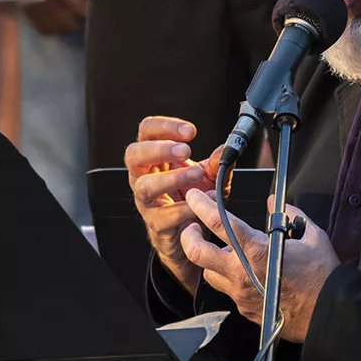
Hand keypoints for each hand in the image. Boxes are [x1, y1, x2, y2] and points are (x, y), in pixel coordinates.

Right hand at [126, 116, 222, 294]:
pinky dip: (186, 208)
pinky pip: (165, 215)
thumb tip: (226, 149)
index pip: (147, 131)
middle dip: (159, 149)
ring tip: (196, 174)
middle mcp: (143, 176)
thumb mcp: (210, 176)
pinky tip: (202, 203)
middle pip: (134, 155)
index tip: (190, 131)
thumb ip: (217, 162)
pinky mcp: (156, 224)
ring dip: (172, 178)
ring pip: (145, 186)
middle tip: (185, 150)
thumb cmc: (194, 197)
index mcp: (154, 157)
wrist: (192, 234)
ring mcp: (146, 201)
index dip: (165, 127)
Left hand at [180, 188, 339, 341]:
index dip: (201, 206)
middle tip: (192, 227)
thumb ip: (292, 215)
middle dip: (189, 236)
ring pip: (209, 274)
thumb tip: (276, 203)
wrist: (328, 313)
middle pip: (197, 253)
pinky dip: (230, 279)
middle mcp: (241, 273)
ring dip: (211, 261)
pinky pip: (228, 291)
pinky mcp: (245, 309)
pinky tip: (244, 273)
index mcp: (255, 250)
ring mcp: (241, 294)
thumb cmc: (322, 276)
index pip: (218, 223)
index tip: (193, 196)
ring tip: (223, 252)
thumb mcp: (312, 235)